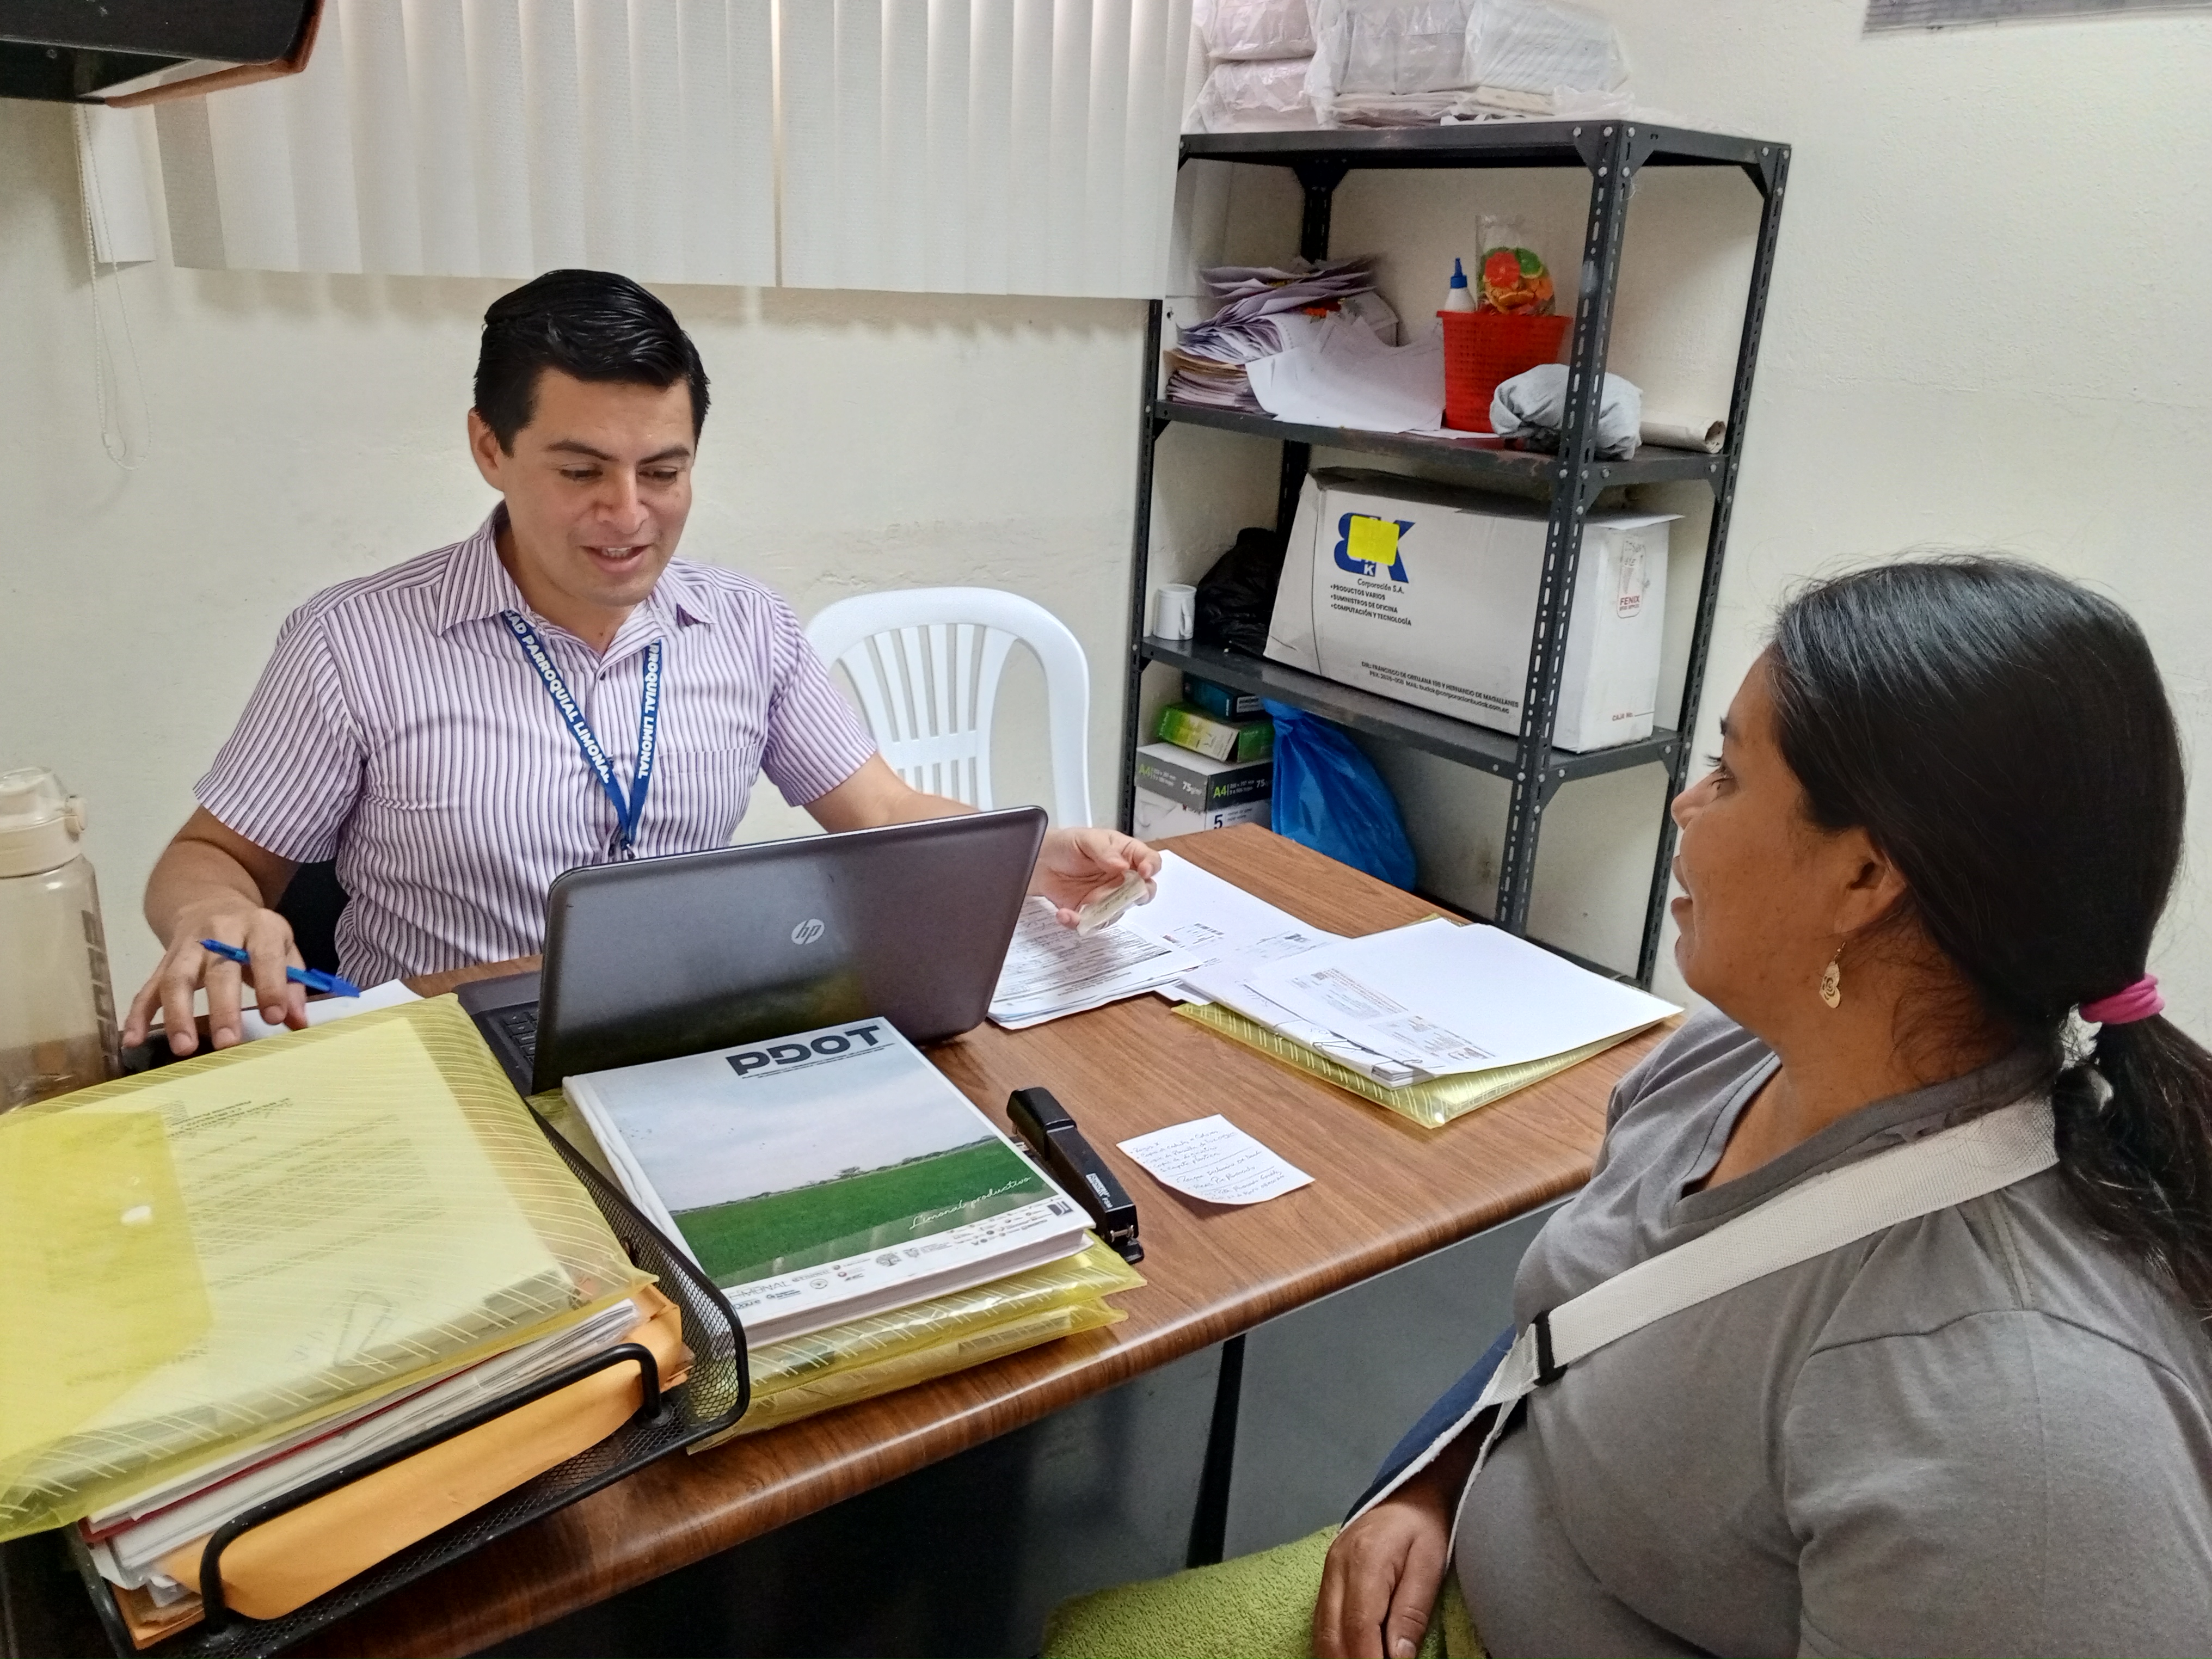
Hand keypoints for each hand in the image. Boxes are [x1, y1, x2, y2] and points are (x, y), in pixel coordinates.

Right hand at [123, 899, 306, 1056]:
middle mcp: (219, 933)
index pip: (264, 955)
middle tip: (228, 1042)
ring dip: (177, 1015)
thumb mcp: (282, 945)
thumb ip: (293, 982)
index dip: (271, 986)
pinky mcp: (163, 961)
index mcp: (257, 926)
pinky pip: (147, 988)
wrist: (211, 901)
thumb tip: (298, 1022)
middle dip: (222, 1007)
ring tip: (184, 1047)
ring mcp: (186, 947)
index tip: (274, 1018)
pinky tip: (133, 1039)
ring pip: (176, 979)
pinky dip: (138, 1014)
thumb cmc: (254, 933)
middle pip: (217, 970)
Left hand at [1030, 827, 1161, 926]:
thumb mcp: (1087, 839)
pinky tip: (1066, 914)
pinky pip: (1092, 924)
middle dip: (1139, 896)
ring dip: (1104, 914)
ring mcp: (1108, 897)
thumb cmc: (1068, 844)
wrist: (1042, 860)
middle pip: (1144, 892)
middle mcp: (1122, 879)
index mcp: (1126, 855)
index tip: (1144, 872)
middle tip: (1126, 894)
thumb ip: (1105, 851)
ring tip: (1084, 907)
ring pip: (1119, 912)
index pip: (1150, 861)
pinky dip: (1078, 923)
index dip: (1151, 867)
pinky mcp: (1090, 912)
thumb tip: (1121, 865)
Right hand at [1312, 1471, 1454, 1658]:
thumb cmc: (1424, 1528)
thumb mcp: (1430, 1565)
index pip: (1359, 1624)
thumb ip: (1412, 1612)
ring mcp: (1327, 1572)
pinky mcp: (1327, 1578)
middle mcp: (1337, 1566)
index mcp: (1365, 1560)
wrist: (1407, 1495)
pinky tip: (1345, 1658)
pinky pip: (1322, 1621)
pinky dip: (1331, 1647)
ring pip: (1321, 1631)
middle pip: (1332, 1632)